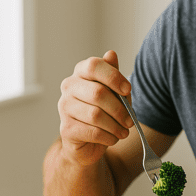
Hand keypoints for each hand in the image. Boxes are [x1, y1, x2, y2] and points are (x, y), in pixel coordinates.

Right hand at [57, 50, 133, 165]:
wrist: (87, 142)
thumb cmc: (104, 111)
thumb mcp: (115, 93)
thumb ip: (114, 76)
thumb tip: (111, 54)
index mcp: (81, 73)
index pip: (93, 65)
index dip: (113, 76)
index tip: (128, 90)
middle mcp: (69, 87)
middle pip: (97, 93)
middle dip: (119, 109)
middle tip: (130, 121)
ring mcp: (64, 107)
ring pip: (95, 115)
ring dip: (115, 126)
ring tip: (124, 132)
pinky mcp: (65, 129)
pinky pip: (92, 131)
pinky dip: (108, 137)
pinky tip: (113, 138)